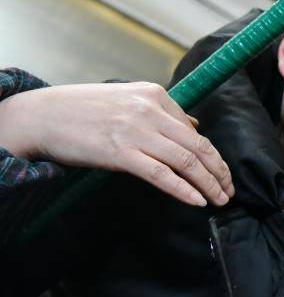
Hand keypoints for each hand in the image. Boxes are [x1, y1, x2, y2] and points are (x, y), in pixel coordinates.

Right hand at [0, 82, 233, 206]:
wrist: (43, 115)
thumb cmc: (84, 110)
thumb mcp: (128, 100)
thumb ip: (163, 113)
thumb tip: (193, 127)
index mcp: (155, 95)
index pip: (195, 131)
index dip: (214, 157)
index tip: (223, 174)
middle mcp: (150, 111)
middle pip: (198, 147)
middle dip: (219, 173)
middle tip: (229, 191)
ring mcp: (136, 132)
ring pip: (186, 161)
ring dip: (208, 184)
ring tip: (218, 200)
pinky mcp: (121, 153)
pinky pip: (162, 175)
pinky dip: (184, 190)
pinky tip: (198, 201)